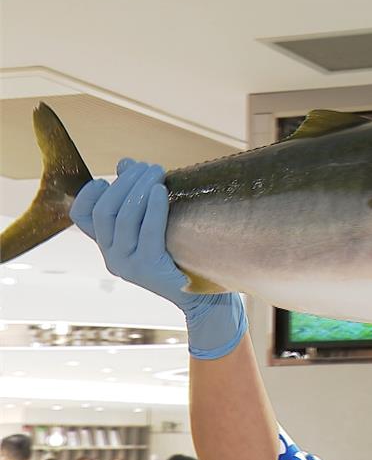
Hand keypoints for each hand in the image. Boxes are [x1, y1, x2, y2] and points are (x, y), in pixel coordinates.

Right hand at [70, 159, 245, 358]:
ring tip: (157, 172)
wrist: (203, 296)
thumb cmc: (182, 254)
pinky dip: (152, 207)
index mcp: (109, 246)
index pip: (82, 216)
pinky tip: (160, 191)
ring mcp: (127, 264)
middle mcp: (111, 257)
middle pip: (105, 210)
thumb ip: (137, 196)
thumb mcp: (155, 223)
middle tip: (148, 167)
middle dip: (125, 182)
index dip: (88, 193)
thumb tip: (125, 163)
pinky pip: (146, 231)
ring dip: (139, 188)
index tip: (106, 179)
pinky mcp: (147, 268)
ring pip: (123, 217)